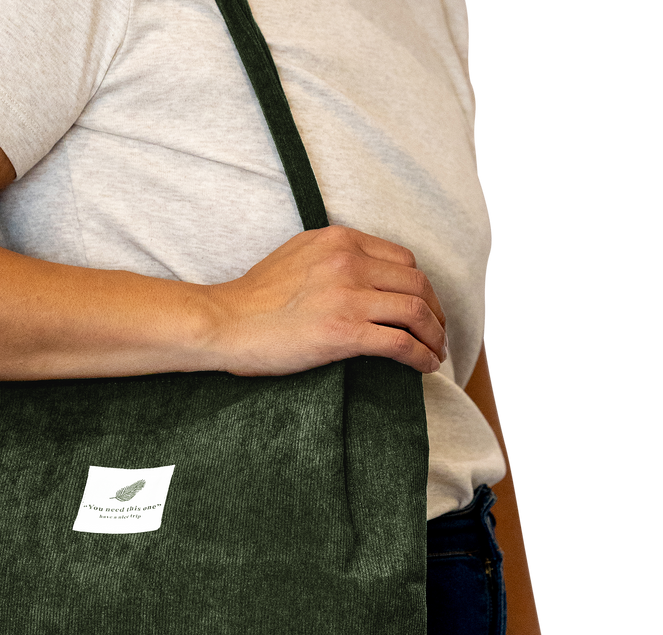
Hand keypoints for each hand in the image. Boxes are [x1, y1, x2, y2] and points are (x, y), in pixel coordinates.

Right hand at [205, 224, 447, 376]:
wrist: (224, 322)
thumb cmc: (252, 299)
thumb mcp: (296, 256)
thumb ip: (331, 258)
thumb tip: (359, 278)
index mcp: (339, 241)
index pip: (401, 258)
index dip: (418, 285)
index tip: (422, 305)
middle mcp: (349, 262)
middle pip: (416, 283)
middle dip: (435, 311)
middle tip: (438, 332)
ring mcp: (349, 297)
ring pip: (416, 312)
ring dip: (435, 335)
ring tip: (436, 352)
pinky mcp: (345, 333)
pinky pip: (401, 343)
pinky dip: (421, 356)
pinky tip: (425, 366)